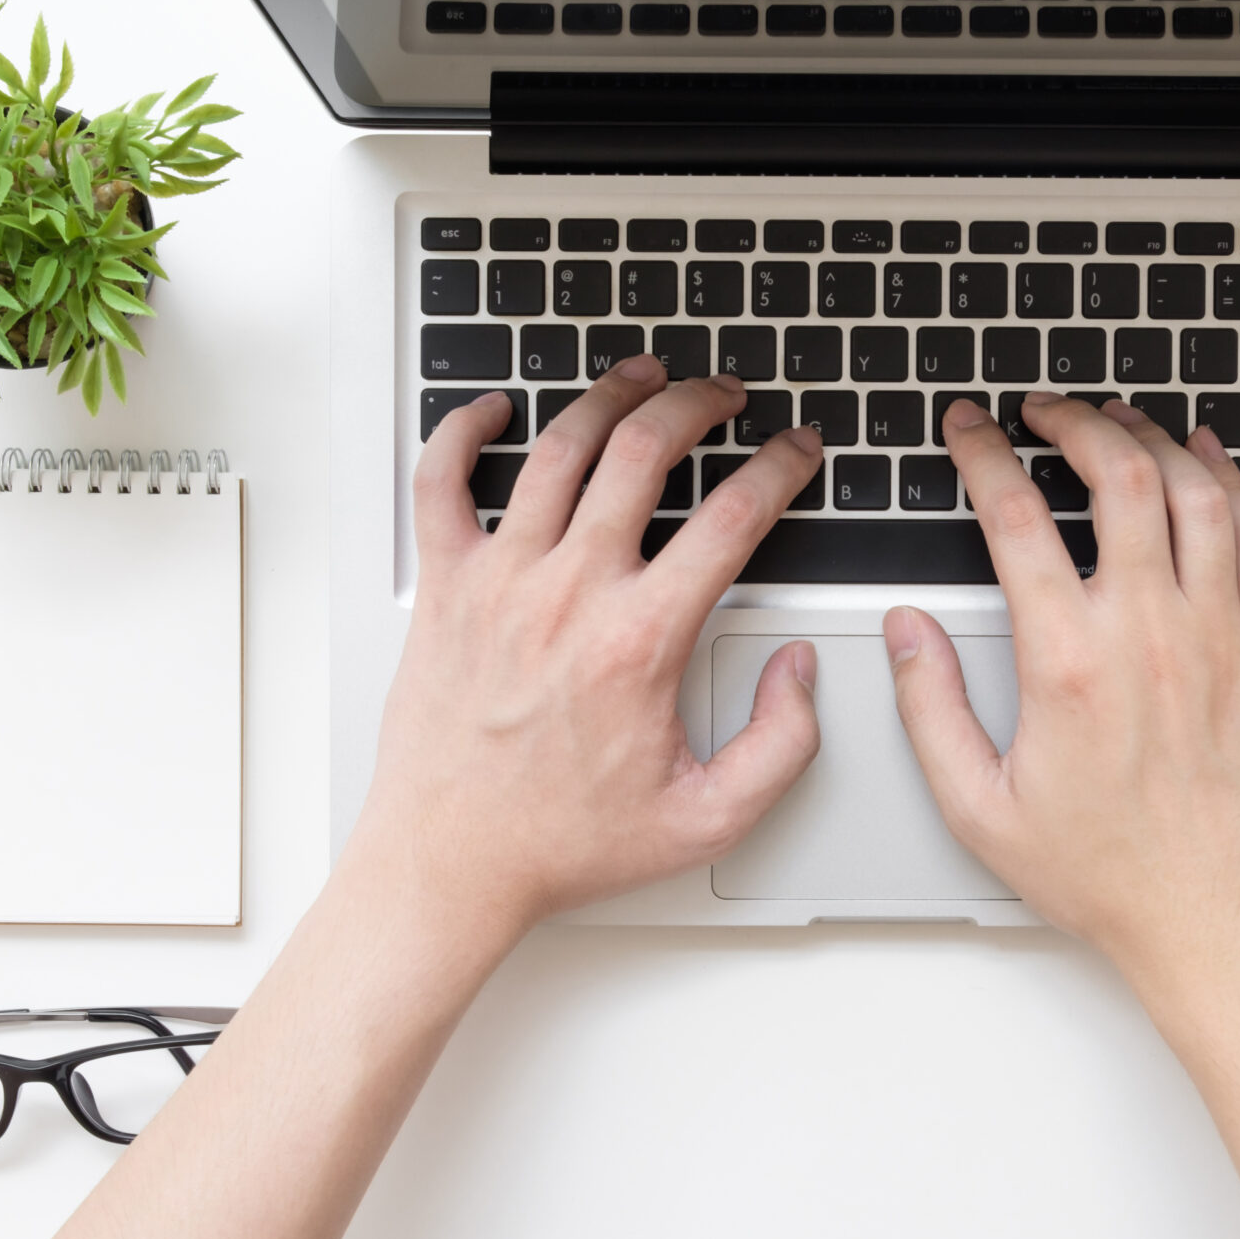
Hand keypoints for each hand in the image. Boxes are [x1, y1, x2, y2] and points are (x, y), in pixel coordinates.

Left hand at [356, 358, 826, 949]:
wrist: (452, 862)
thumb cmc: (564, 844)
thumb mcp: (707, 820)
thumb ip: (781, 745)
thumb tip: (797, 670)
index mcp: (640, 641)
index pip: (732, 518)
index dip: (780, 468)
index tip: (796, 451)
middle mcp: (569, 594)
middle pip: (644, 453)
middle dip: (699, 406)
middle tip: (724, 397)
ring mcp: (500, 581)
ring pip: (558, 450)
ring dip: (608, 397)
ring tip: (643, 376)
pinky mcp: (444, 588)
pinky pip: (442, 482)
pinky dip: (464, 431)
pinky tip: (495, 410)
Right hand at [885, 396, 1239, 1001]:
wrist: (1220, 920)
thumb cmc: (1109, 876)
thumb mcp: (980, 809)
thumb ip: (930, 709)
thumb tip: (908, 630)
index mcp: (1070, 661)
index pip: (1016, 515)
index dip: (982, 453)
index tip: (969, 430)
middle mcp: (1152, 630)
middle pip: (1117, 473)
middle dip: (1072, 420)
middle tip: (1043, 410)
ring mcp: (1222, 632)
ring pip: (1193, 489)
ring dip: (1150, 438)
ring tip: (1116, 421)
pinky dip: (1227, 481)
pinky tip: (1206, 460)